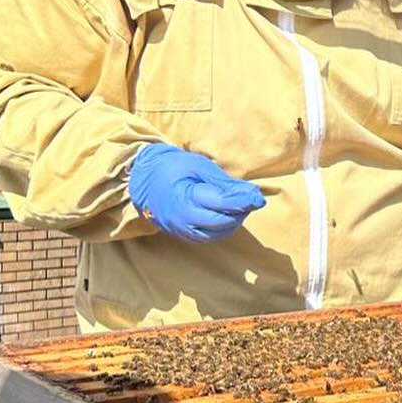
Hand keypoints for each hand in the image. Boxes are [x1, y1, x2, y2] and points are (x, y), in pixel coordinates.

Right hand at [128, 143, 266, 241]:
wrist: (142, 177)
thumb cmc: (172, 167)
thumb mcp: (198, 166)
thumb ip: (224, 183)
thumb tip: (253, 195)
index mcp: (185, 197)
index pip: (222, 204)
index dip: (244, 201)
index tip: (259, 197)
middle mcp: (183, 218)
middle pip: (222, 222)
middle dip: (240, 212)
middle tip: (250, 199)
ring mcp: (182, 229)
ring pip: (217, 233)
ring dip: (233, 221)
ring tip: (239, 205)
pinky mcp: (183, 234)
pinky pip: (208, 236)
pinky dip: (221, 227)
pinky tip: (227, 214)